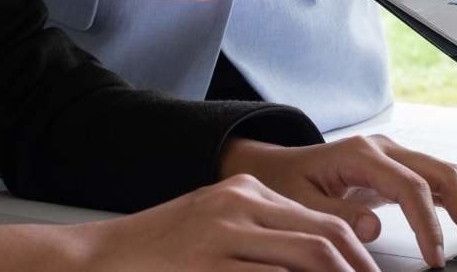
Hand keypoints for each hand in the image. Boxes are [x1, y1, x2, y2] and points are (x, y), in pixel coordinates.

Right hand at [79, 174, 378, 271]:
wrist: (98, 257)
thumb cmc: (158, 251)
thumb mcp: (216, 230)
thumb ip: (263, 242)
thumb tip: (318, 261)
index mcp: (247, 192)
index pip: (322, 222)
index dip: (356, 258)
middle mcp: (240, 205)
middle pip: (325, 239)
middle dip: (358, 271)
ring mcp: (223, 233)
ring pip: (307, 257)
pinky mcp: (206, 263)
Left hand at [220, 135, 456, 267]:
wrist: (276, 167)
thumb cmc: (284, 184)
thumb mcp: (299, 203)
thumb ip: (336, 215)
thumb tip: (373, 229)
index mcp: (360, 155)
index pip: (410, 188)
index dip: (428, 226)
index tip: (435, 261)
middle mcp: (386, 149)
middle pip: (443, 173)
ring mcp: (397, 155)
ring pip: (452, 173)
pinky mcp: (403, 168)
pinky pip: (444, 180)